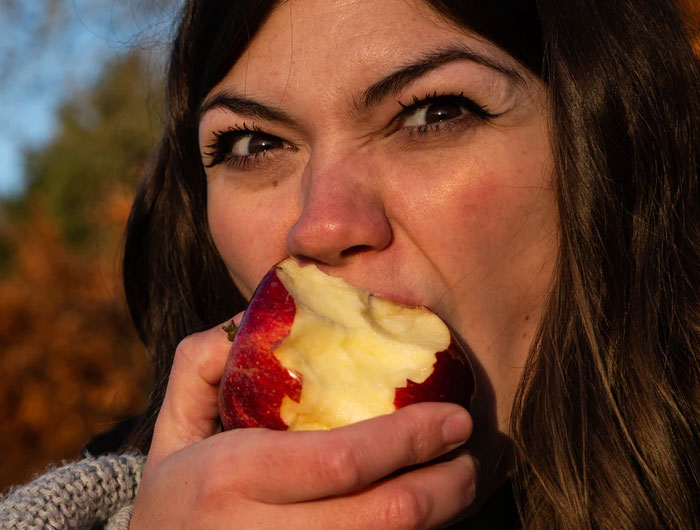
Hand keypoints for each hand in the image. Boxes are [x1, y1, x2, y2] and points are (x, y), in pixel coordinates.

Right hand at [129, 317, 476, 529]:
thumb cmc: (175, 492)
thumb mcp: (174, 424)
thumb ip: (204, 364)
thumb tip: (251, 319)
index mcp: (230, 478)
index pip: (339, 461)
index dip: (408, 440)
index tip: (455, 417)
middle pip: (382, 518)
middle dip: (446, 487)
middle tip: (475, 454)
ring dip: (443, 517)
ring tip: (467, 480)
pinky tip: (435, 514)